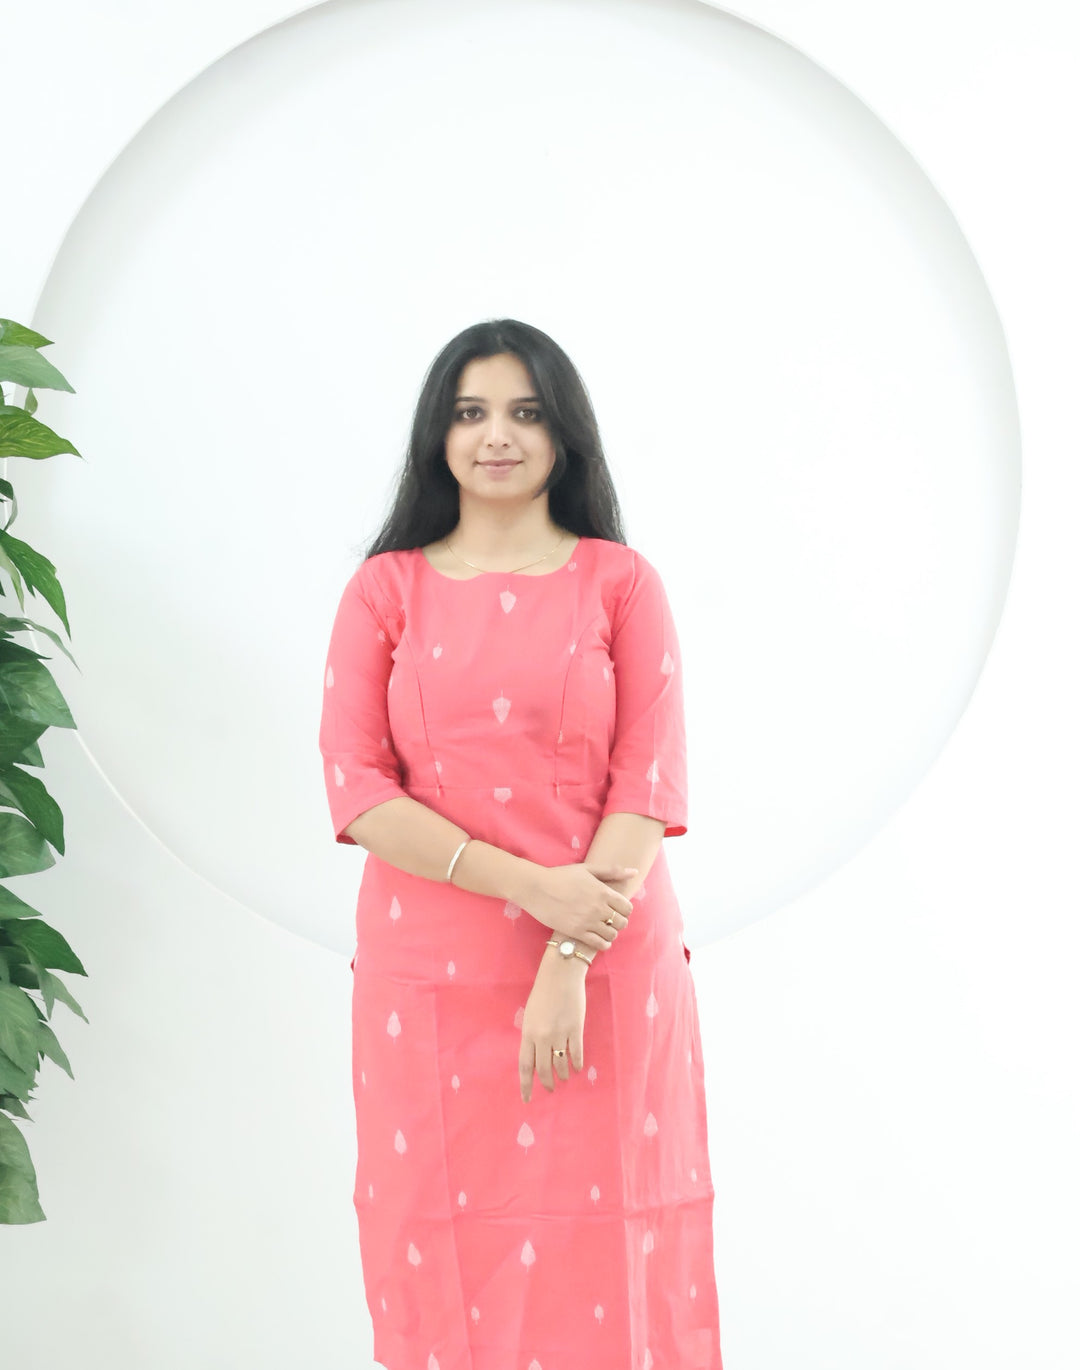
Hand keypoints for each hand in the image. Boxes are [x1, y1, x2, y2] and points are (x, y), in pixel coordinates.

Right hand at [518, 862, 635, 952]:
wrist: (536, 888)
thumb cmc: (561, 876)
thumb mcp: (587, 869)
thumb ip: (612, 871)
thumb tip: (634, 872)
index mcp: (603, 891)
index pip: (627, 907)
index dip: (625, 909)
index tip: (617, 909)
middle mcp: (598, 908)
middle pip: (622, 922)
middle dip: (619, 922)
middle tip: (611, 920)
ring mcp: (588, 921)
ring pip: (612, 934)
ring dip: (611, 933)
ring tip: (604, 929)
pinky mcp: (577, 932)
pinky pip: (599, 944)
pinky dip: (604, 944)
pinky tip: (599, 940)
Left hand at [519, 956, 585, 1101]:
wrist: (561, 974)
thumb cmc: (543, 992)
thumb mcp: (530, 1014)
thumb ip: (532, 1035)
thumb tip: (536, 1055)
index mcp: (528, 1033)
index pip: (525, 1065)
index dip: (526, 1085)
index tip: (526, 1099)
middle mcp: (542, 1037)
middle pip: (544, 1069)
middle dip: (547, 1083)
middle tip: (550, 1089)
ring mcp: (560, 1034)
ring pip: (561, 1064)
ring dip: (563, 1074)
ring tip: (564, 1078)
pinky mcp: (575, 1029)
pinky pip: (576, 1053)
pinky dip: (576, 1063)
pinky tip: (577, 1068)